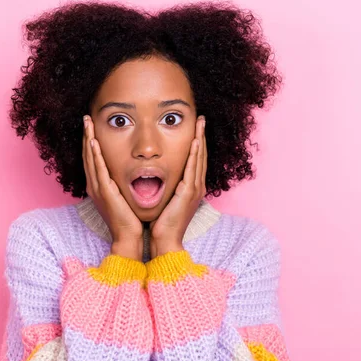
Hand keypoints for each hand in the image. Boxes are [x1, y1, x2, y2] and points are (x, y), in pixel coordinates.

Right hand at [82, 115, 143, 259]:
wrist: (128, 237)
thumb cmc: (129, 218)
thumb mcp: (124, 196)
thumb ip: (122, 182)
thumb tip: (130, 171)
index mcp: (99, 186)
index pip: (93, 158)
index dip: (91, 141)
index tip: (92, 126)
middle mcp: (94, 185)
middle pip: (88, 155)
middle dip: (87, 135)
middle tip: (86, 118)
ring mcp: (97, 188)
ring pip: (90, 158)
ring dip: (88, 139)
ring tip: (87, 123)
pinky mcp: (104, 192)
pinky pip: (98, 170)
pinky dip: (94, 155)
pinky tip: (93, 142)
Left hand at [149, 116, 206, 257]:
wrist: (165, 241)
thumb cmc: (162, 224)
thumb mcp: (166, 201)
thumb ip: (166, 188)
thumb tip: (158, 178)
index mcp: (191, 188)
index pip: (196, 161)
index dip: (197, 144)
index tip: (195, 128)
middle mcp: (196, 187)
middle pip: (201, 156)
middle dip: (201, 137)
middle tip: (202, 119)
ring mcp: (195, 190)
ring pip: (200, 159)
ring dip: (200, 140)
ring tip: (200, 124)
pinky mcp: (189, 193)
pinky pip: (193, 169)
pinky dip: (195, 155)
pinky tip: (195, 142)